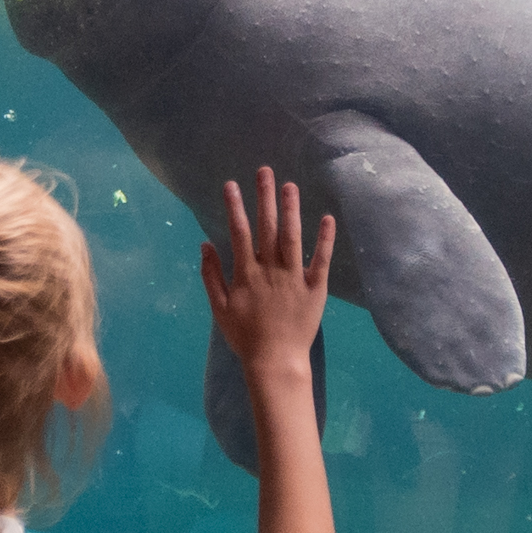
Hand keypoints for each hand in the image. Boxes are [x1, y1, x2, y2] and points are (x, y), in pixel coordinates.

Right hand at [198, 165, 333, 376]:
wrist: (275, 361)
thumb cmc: (245, 336)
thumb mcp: (219, 308)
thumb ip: (211, 275)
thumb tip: (205, 244)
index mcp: (246, 273)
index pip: (238, 232)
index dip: (234, 207)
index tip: (231, 184)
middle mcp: (270, 270)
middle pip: (267, 227)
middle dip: (265, 197)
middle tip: (265, 171)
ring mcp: (294, 278)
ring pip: (293, 237)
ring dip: (291, 210)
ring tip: (290, 186)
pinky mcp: (315, 288)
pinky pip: (321, 260)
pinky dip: (325, 239)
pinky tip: (326, 218)